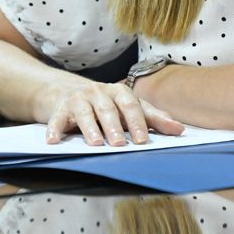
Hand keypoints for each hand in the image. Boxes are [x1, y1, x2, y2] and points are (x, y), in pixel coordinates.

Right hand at [42, 81, 183, 145]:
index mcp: (118, 92)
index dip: (137, 121)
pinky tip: (53, 140)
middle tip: (120, 144)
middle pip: (107, 109)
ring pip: (84, 113)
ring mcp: (78, 100)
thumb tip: (180, 129)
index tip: (143, 139)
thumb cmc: (104, 102)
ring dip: (90, 128)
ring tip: (96, 143)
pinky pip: (56, 119)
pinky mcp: (59, 109)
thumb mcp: (128, 106)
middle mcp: (98, 93)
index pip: (130, 105)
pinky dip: (54, 129)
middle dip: (114, 126)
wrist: (65, 90)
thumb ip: (153, 118)